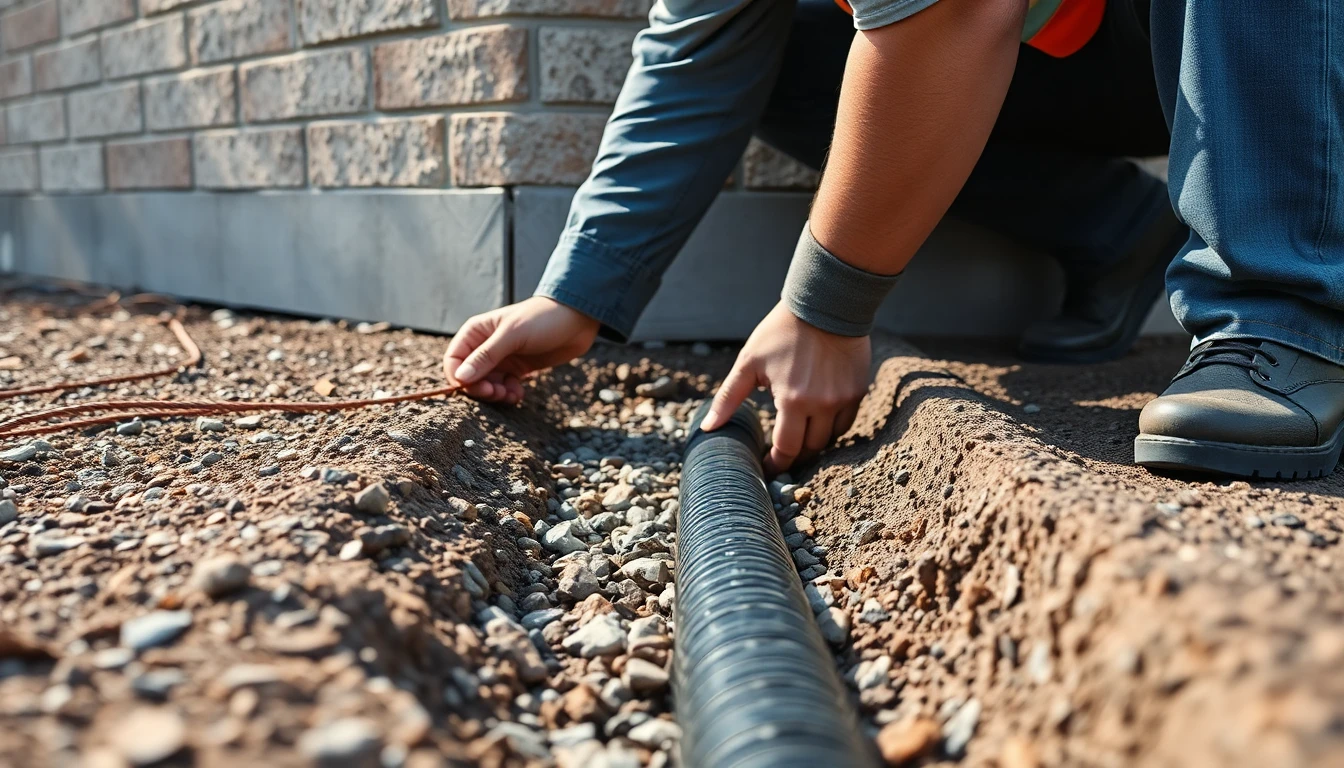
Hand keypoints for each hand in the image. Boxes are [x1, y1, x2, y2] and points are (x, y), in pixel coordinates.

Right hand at [444, 297, 600, 403]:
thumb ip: (486, 356)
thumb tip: (461, 378)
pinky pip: (504, 387)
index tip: (477, 387)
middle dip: (481, 388)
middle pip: (469, 376)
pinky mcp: (517, 368)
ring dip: (496, 394)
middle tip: (497, 393)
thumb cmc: (542, 319)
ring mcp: (502, 358)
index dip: (460, 377)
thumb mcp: (512, 335)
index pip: (454, 360)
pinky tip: (519, 393)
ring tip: (511, 395)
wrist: (577, 319)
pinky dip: (508, 393)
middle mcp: (485, 345)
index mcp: (476, 332)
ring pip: (487, 384)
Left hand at [701, 302, 870, 473]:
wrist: (826, 304)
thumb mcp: (749, 363)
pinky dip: (832, 426)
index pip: (786, 449)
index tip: (768, 468)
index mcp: (792, 400)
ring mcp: (843, 399)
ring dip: (814, 441)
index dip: (776, 464)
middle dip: (794, 454)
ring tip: (799, 434)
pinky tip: (818, 419)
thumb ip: (729, 398)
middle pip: (810, 447)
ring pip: (830, 438)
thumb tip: (708, 427)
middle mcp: (822, 405)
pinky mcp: (858, 390)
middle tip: (782, 453)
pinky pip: (846, 422)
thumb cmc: (782, 331)